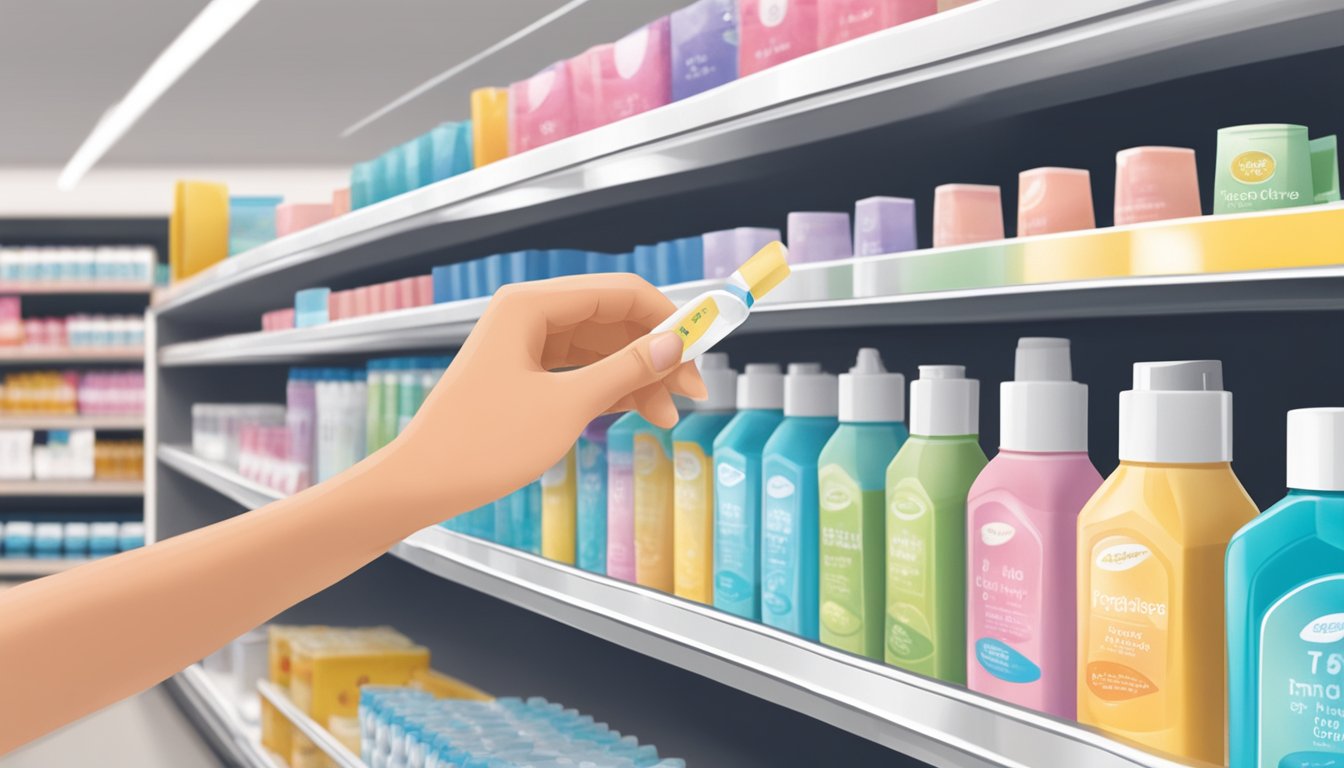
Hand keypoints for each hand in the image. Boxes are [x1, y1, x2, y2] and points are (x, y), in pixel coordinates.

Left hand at [396, 274, 705, 514]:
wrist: (422, 483)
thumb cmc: (482, 443)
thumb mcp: (568, 406)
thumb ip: (626, 370)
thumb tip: (675, 343)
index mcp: (530, 305)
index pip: (620, 292)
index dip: (668, 317)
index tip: (703, 345)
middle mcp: (527, 315)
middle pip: (613, 320)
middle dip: (655, 354)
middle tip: (691, 391)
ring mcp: (525, 345)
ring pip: (600, 349)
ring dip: (637, 377)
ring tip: (667, 415)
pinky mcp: (524, 375)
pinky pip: (580, 371)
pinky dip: (611, 389)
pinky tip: (640, 411)